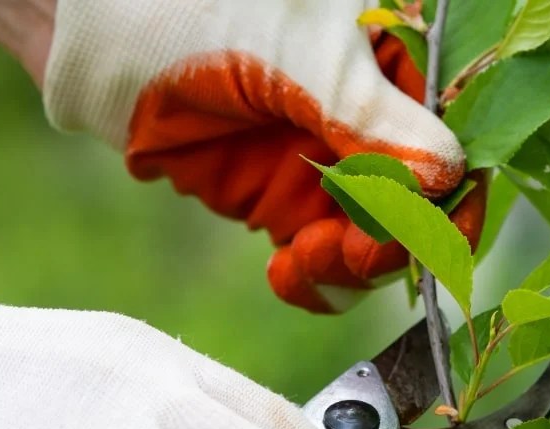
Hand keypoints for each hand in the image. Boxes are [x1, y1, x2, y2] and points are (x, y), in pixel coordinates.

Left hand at [42, 0, 482, 311]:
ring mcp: (328, 162)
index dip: (453, 196)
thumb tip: (448, 176)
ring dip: (355, 267)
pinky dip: (317, 280)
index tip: (431, 239)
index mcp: (393, 58)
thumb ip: (370, 116)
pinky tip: (289, 273)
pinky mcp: (284, 201)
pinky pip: (324, 259)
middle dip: (395, 241)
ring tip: (308, 260)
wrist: (93, 40)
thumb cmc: (191, 12)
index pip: (455, 138)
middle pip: (422, 204)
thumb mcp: (294, 54)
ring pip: (375, 241)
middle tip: (354, 252)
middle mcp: (371, 115)